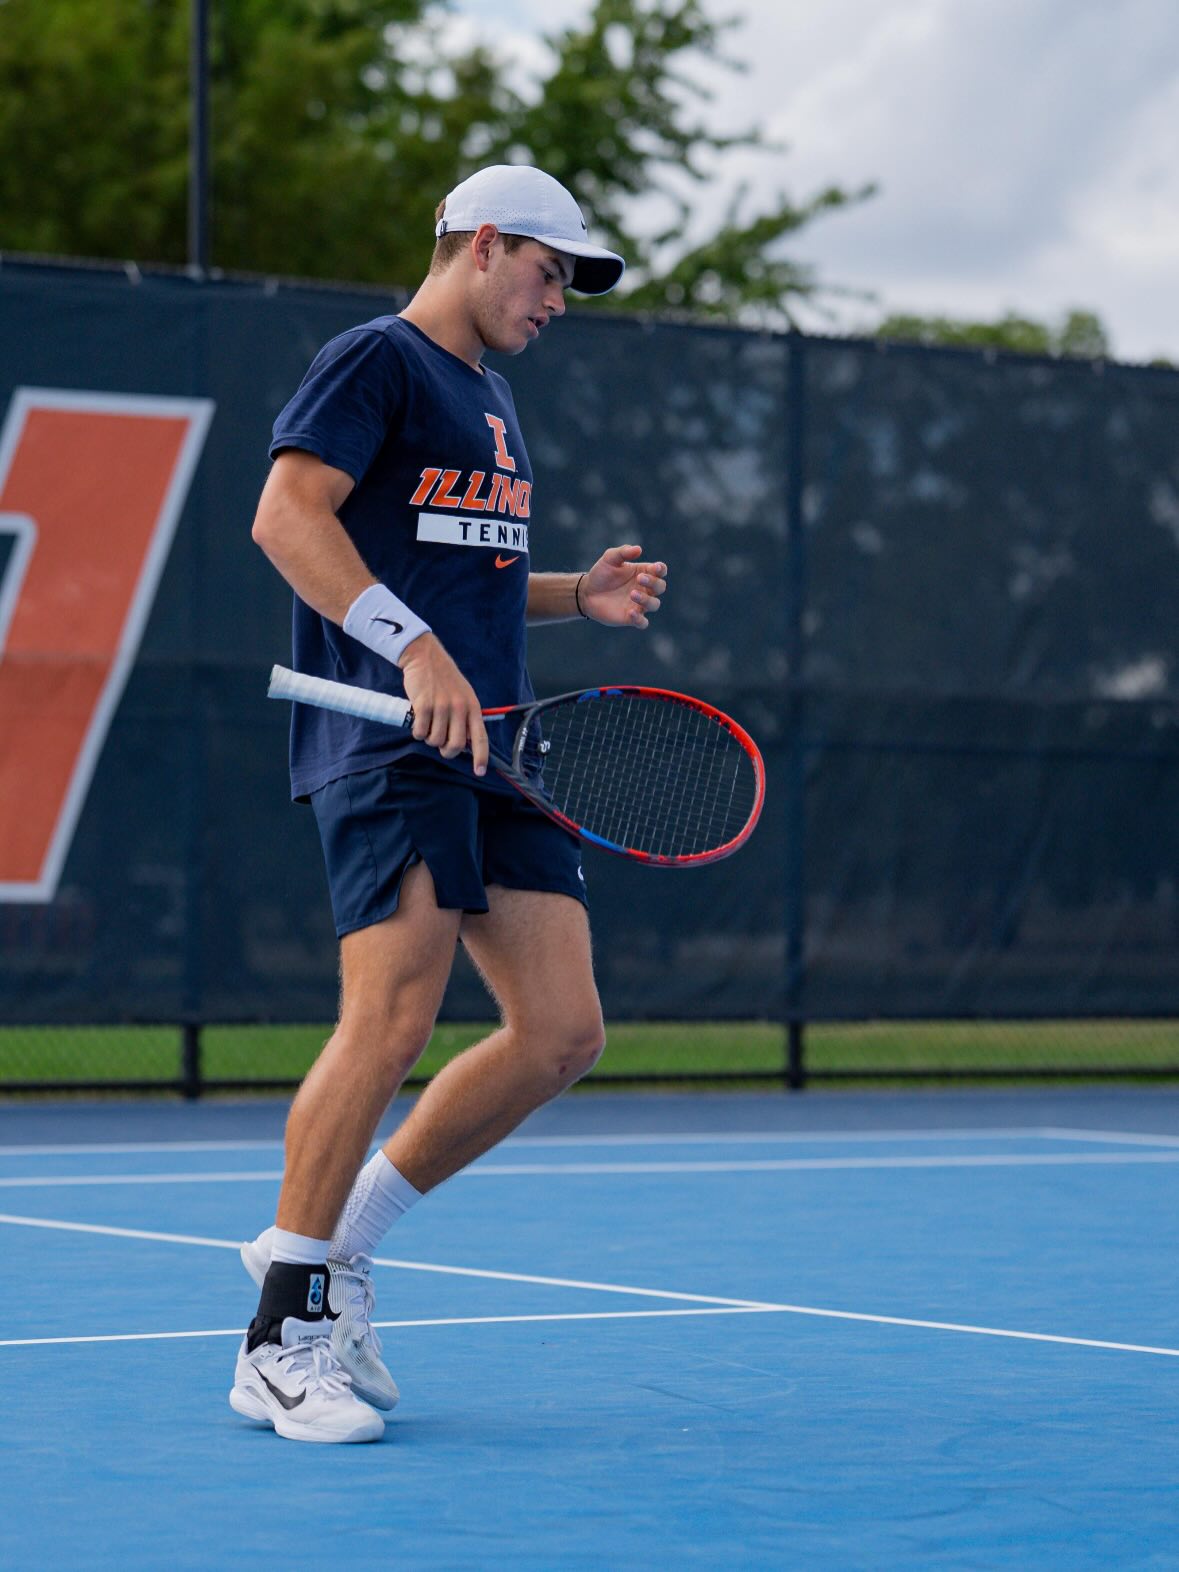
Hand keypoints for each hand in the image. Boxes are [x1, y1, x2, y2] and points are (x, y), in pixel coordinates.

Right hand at [398, 634, 488, 775]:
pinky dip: (417, 733)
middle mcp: (459, 708)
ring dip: (429, 739)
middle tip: (440, 744)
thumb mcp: (463, 694)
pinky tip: (418, 721)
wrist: (425, 656)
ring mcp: (441, 707)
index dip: (481, 757)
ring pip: (435, 741)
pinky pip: (420, 732)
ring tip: (428, 725)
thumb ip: (465, 716)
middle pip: (455, 745)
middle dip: (447, 751)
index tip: (479, 771)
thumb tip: (464, 743)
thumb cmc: (444, 678)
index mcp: (472, 706)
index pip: (480, 737)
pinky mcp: (423, 706)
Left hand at [580, 545, 666, 628]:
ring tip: (632, 594)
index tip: (655, 568)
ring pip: (654, 604)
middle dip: (653, 582)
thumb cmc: (601, 574)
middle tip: (639, 578)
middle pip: (660, 587)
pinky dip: (639, 620)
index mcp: (644, 573)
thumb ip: (623, 552)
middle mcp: (645, 589)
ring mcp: (639, 604)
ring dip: (646, 599)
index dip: (661, 570)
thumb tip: (638, 549)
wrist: (586, 593)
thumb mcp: (610, 559)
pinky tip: (631, 612)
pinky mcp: (630, 618)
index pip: (660, 571)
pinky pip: (642, 623)